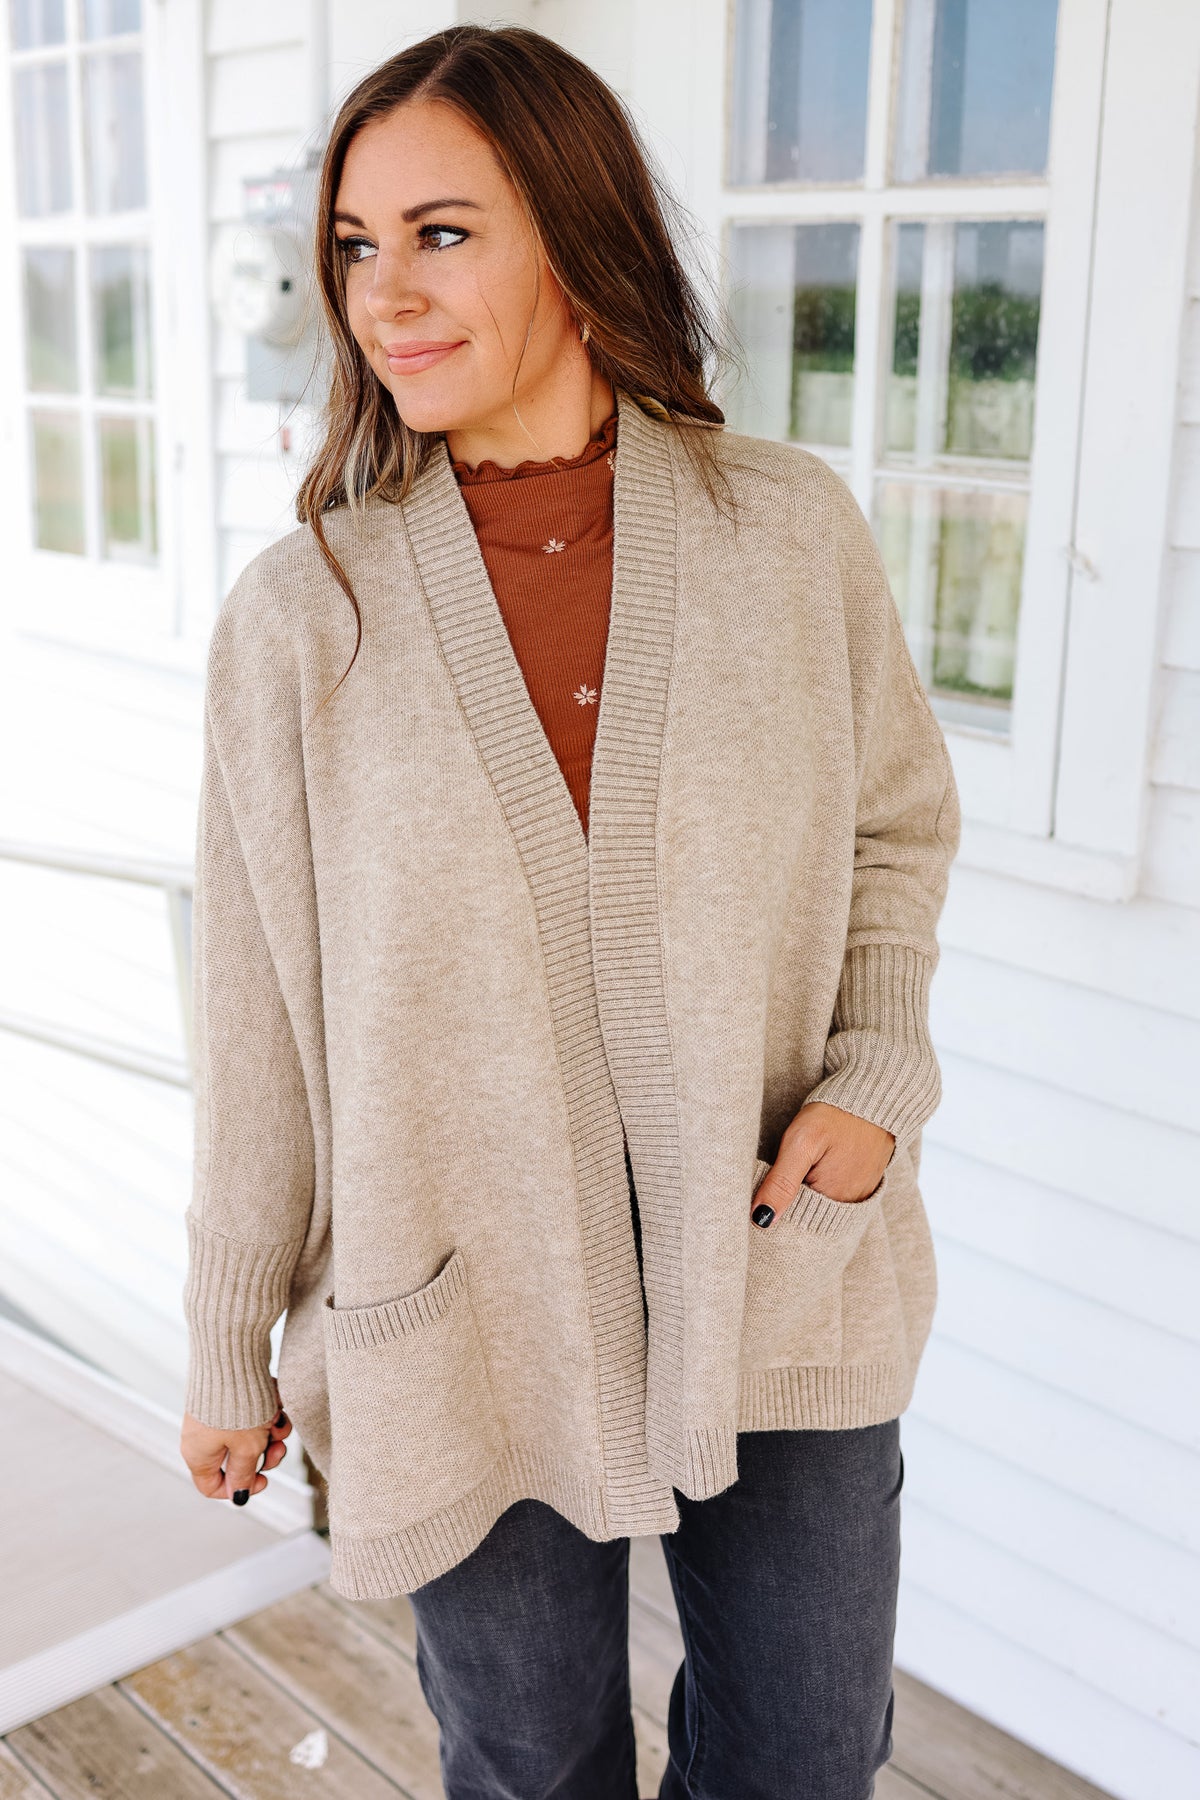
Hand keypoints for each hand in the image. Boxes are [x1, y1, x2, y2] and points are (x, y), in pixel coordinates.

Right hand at [180, 1380, 292, 1505]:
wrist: (233, 1354)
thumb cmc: (236, 1404)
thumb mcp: (246, 1448)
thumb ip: (243, 1474)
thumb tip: (239, 1496)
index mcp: (198, 1454)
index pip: (212, 1486)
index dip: (239, 1488)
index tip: (262, 1479)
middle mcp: (204, 1435)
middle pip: (238, 1460)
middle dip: (264, 1455)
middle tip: (279, 1447)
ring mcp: (218, 1414)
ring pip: (251, 1435)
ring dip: (271, 1431)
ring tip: (279, 1420)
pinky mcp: (232, 1396)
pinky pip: (254, 1413)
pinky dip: (268, 1411)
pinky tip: (276, 1401)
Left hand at [752, 1102, 894, 1226]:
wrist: (875, 1094)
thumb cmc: (835, 1115)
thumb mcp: (801, 1143)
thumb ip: (781, 1183)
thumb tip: (761, 1219)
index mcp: (832, 1201)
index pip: (791, 1218)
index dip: (773, 1201)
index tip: (768, 1179)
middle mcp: (850, 1205)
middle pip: (806, 1211)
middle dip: (790, 1195)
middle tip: (790, 1161)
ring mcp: (860, 1194)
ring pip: (820, 1200)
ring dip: (806, 1187)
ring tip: (807, 1159)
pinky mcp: (865, 1182)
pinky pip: (836, 1191)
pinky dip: (823, 1181)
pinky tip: (820, 1161)